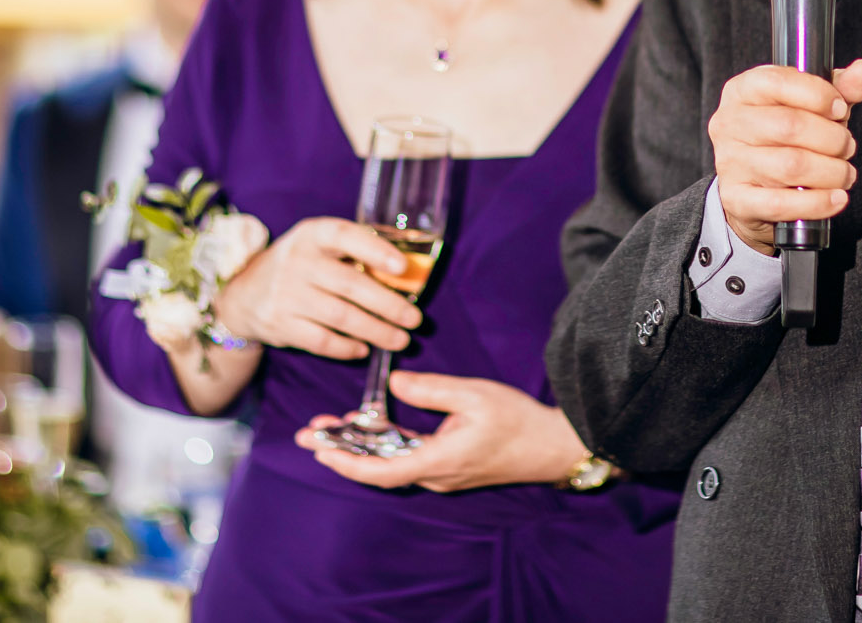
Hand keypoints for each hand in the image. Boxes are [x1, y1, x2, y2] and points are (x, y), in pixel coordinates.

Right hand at [213, 217, 421, 360]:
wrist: (244, 294)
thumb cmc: (299, 265)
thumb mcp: (317, 246)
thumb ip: (353, 252)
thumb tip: (407, 273)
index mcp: (312, 235)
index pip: (345, 236)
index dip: (375, 250)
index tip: (402, 268)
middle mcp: (297, 262)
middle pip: (350, 284)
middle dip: (389, 304)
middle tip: (415, 319)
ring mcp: (287, 295)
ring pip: (340, 317)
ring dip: (376, 331)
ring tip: (401, 340)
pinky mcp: (281, 324)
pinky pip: (322, 340)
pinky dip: (347, 348)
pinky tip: (364, 349)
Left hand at [295, 371, 587, 492]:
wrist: (553, 447)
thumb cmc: (518, 420)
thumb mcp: (475, 394)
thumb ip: (432, 390)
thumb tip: (396, 386)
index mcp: (440, 460)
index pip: (383, 472)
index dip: (348, 462)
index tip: (321, 450)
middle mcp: (435, 474)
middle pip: (378, 470)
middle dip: (341, 452)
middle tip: (308, 434)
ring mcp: (442, 474)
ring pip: (389, 465)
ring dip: (359, 447)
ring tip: (329, 427)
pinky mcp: (448, 466)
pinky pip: (406, 459)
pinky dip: (383, 445)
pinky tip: (369, 427)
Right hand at [709, 59, 861, 255]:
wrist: (750, 184)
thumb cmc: (780, 137)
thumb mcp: (810, 105)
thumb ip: (841, 87)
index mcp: (743, 90)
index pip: (778, 82)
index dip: (818, 95)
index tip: (839, 108)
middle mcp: (731, 123)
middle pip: (790, 125)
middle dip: (833, 138)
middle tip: (846, 146)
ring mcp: (730, 162)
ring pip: (791, 166)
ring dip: (832, 171)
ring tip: (843, 172)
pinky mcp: (736, 198)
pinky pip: (782, 203)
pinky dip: (818, 203)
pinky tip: (834, 197)